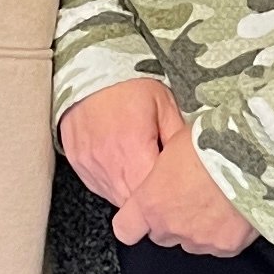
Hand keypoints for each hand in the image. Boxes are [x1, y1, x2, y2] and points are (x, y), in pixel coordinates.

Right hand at [60, 77, 176, 208]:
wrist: (90, 72)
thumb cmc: (129, 86)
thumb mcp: (164, 105)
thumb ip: (178, 139)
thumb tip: (194, 162)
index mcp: (133, 147)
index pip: (152, 194)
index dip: (167, 197)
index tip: (178, 192)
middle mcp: (108, 161)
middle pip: (134, 202)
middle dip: (151, 201)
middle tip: (166, 190)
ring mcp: (90, 165)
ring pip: (116, 198)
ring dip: (132, 194)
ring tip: (146, 176)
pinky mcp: (78, 164)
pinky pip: (100, 188)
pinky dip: (115, 185)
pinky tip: (126, 170)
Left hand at [112, 104, 260, 257]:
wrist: (252, 154)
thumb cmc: (211, 142)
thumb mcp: (172, 146)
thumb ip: (161, 172)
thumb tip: (162, 173)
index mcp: (151, 203)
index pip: (125, 229)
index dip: (134, 222)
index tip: (142, 215)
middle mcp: (171, 227)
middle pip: (162, 235)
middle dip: (172, 221)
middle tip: (190, 197)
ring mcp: (200, 239)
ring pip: (192, 242)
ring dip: (198, 228)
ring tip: (217, 201)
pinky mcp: (227, 245)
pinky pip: (220, 245)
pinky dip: (225, 232)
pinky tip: (234, 210)